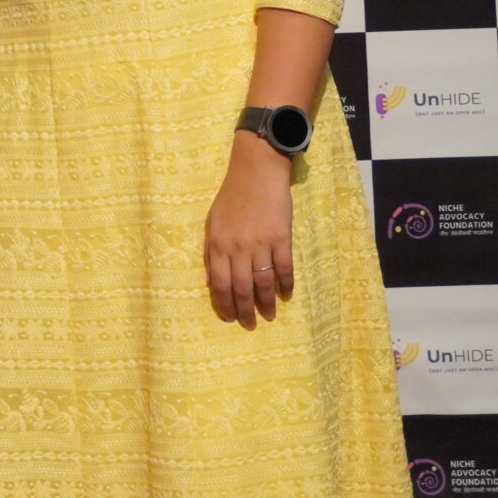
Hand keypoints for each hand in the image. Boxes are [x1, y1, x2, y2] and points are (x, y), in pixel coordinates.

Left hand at [204, 133, 294, 328]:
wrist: (257, 172)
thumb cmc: (231, 197)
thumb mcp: (212, 223)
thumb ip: (210, 253)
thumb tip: (210, 283)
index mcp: (217, 244)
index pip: (219, 284)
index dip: (224, 305)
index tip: (230, 319)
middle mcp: (237, 248)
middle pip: (241, 288)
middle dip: (245, 311)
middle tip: (251, 325)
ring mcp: (260, 244)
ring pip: (263, 283)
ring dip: (267, 303)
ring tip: (269, 315)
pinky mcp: (281, 239)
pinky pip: (284, 269)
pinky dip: (286, 285)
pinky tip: (286, 295)